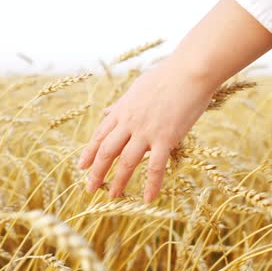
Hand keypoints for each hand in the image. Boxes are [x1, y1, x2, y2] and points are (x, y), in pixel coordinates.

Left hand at [77, 59, 215, 202]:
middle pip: (106, 151)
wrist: (190, 71)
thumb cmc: (167, 75)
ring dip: (118, 181)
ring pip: (126, 162)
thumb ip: (121, 103)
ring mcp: (146, 131)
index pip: (100, 135)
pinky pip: (156, 167)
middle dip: (96, 171)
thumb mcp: (137, 88)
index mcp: (122, 110)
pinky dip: (151, 185)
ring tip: (112, 196)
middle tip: (89, 188)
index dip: (89, 153)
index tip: (81, 167)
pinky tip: (148, 199)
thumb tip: (106, 112)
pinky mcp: (166, 138)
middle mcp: (129, 122)